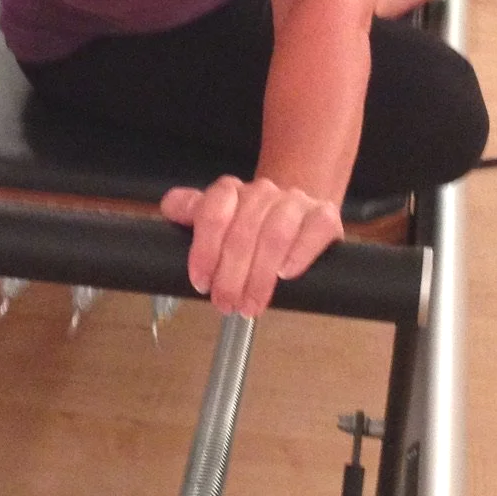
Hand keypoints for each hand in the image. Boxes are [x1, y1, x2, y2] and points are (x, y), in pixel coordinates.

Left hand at [160, 176, 343, 317]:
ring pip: (276, 233)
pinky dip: (300, 253)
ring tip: (252, 304)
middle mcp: (262, 191)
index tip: (201, 282)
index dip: (204, 250)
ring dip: (260, 275)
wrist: (297, 214)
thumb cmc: (252, 226)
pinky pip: (315, 229)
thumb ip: (191, 212)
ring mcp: (295, 201)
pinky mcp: (324, 215)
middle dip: (231, 275)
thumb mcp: (218, 221)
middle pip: (243, 231)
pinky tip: (287, 274)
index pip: (213, 212)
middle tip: (225, 304)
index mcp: (230, 192)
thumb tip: (171, 206)